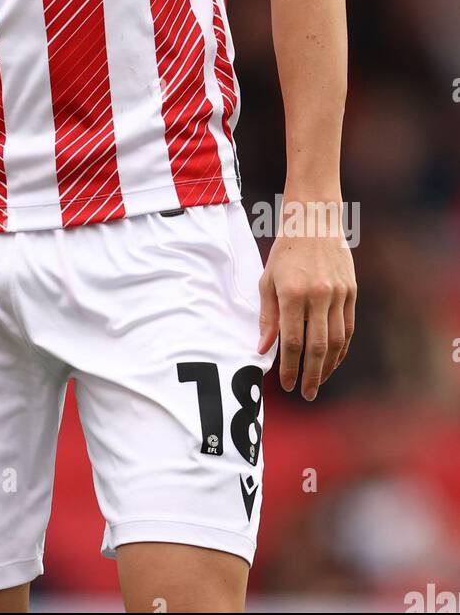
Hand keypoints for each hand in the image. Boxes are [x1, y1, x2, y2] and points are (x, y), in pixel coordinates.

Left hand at [257, 195, 355, 399]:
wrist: (314, 221)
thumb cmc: (285, 252)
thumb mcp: (268, 280)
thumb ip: (267, 316)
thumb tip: (264, 348)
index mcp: (293, 293)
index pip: (293, 340)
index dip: (290, 366)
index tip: (286, 384)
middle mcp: (318, 296)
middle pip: (317, 347)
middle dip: (311, 375)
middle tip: (305, 393)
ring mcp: (338, 294)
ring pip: (336, 341)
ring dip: (328, 366)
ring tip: (318, 382)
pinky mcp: (352, 292)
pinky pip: (348, 328)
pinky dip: (341, 348)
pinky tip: (333, 360)